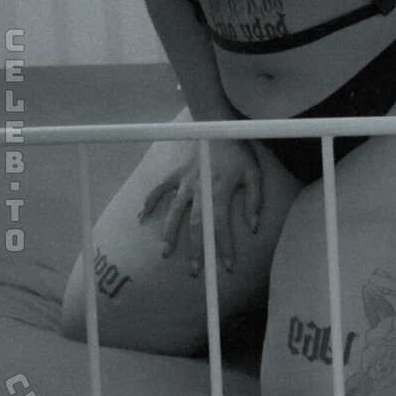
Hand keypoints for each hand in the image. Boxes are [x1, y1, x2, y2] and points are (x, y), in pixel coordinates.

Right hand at [139, 139, 261, 276]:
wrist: (217, 123)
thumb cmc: (238, 148)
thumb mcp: (254, 173)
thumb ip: (254, 201)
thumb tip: (254, 227)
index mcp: (219, 193)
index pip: (221, 228)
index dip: (224, 249)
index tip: (226, 267)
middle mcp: (199, 192)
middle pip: (195, 227)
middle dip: (195, 251)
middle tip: (194, 272)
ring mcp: (184, 182)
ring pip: (174, 213)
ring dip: (169, 234)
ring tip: (165, 253)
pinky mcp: (174, 173)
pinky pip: (159, 189)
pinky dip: (149, 202)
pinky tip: (141, 216)